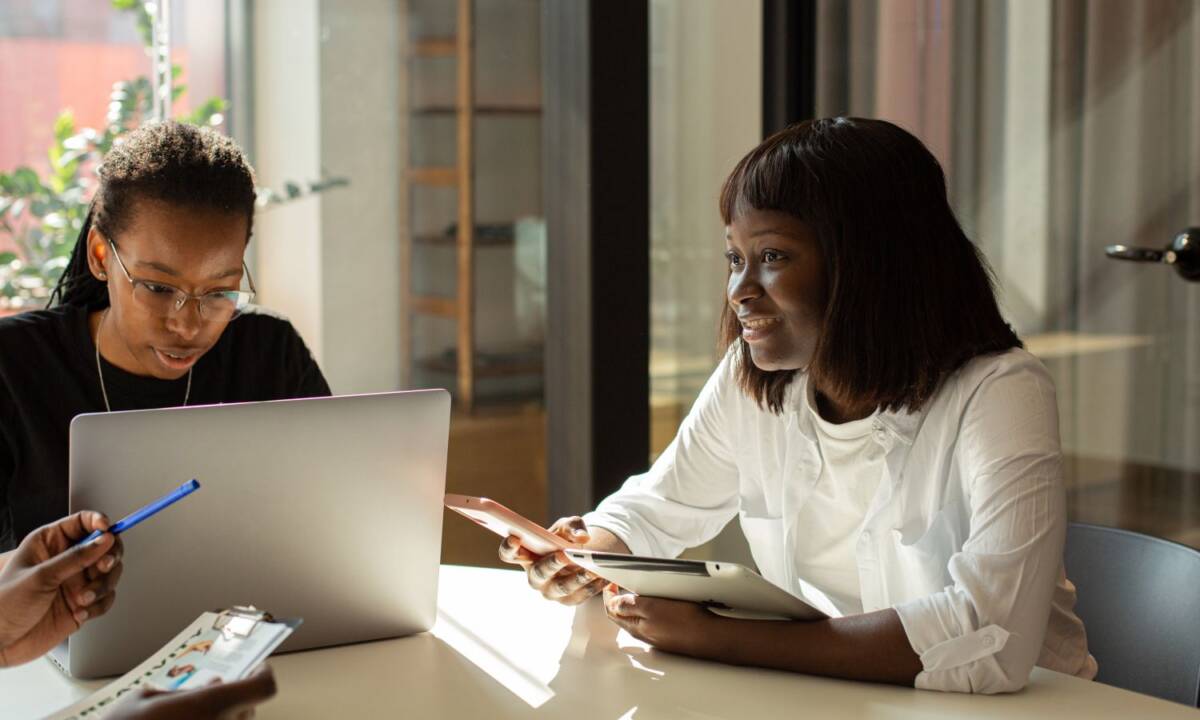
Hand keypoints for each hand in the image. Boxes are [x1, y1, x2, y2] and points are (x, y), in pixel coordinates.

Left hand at [0, 511, 122, 666]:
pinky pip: (105, 598)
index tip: (108, 531)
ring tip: (84, 598)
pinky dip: (98, 605)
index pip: (82, 522)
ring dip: (102, 586)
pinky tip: (80, 611)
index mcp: (50, 544)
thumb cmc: (4, 606)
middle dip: (108, 557)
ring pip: (109, 574)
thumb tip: (104, 540)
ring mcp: (75, 582)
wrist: (0, 643)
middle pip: (104, 547)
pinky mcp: (82, 603)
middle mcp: (66, 560)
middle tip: (103, 567)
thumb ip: (75, 558)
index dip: (98, 522)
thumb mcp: (40, 576)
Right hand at [106, 665, 277, 719]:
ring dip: (223, 716)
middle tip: (218, 688)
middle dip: (237, 697)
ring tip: (197, 711)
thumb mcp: (146, 697)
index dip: (262, 674)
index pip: (263, 687)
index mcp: (210, 706)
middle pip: (248, 709)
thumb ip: (184, 690)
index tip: (255, 665)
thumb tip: (207, 686)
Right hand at [498, 516, 604, 604]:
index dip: (508, 547)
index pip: (508, 554)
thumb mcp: (567, 526)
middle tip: (564, 555)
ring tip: (592, 569)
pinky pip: (580, 596)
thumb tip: (582, 538)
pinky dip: (593, 586)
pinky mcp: (568, 599)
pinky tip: (604, 577)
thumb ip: (573, 527)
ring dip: (577, 578)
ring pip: (561, 587)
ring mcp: (550, 590)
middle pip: (537, 574)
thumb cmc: (566, 539)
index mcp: (526, 555)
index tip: (515, 538)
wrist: (581, 555)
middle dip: (551, 564)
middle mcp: (535, 576)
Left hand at [603, 583, 726, 657]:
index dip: (608, 595)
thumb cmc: (684, 622)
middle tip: (620, 585)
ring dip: (634, 604)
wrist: (709, 637)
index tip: (611, 583)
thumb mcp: (652, 608)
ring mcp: (656, 634)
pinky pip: (651, 620)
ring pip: (637, 618)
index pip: (612, 611)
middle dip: (618, 599)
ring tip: (638, 590)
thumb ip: (630, 605)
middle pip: (622, 615)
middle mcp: (643, 633)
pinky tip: (657, 602)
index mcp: (635, 626)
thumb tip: (612, 604)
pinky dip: (648, 610)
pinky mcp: (668, 634)